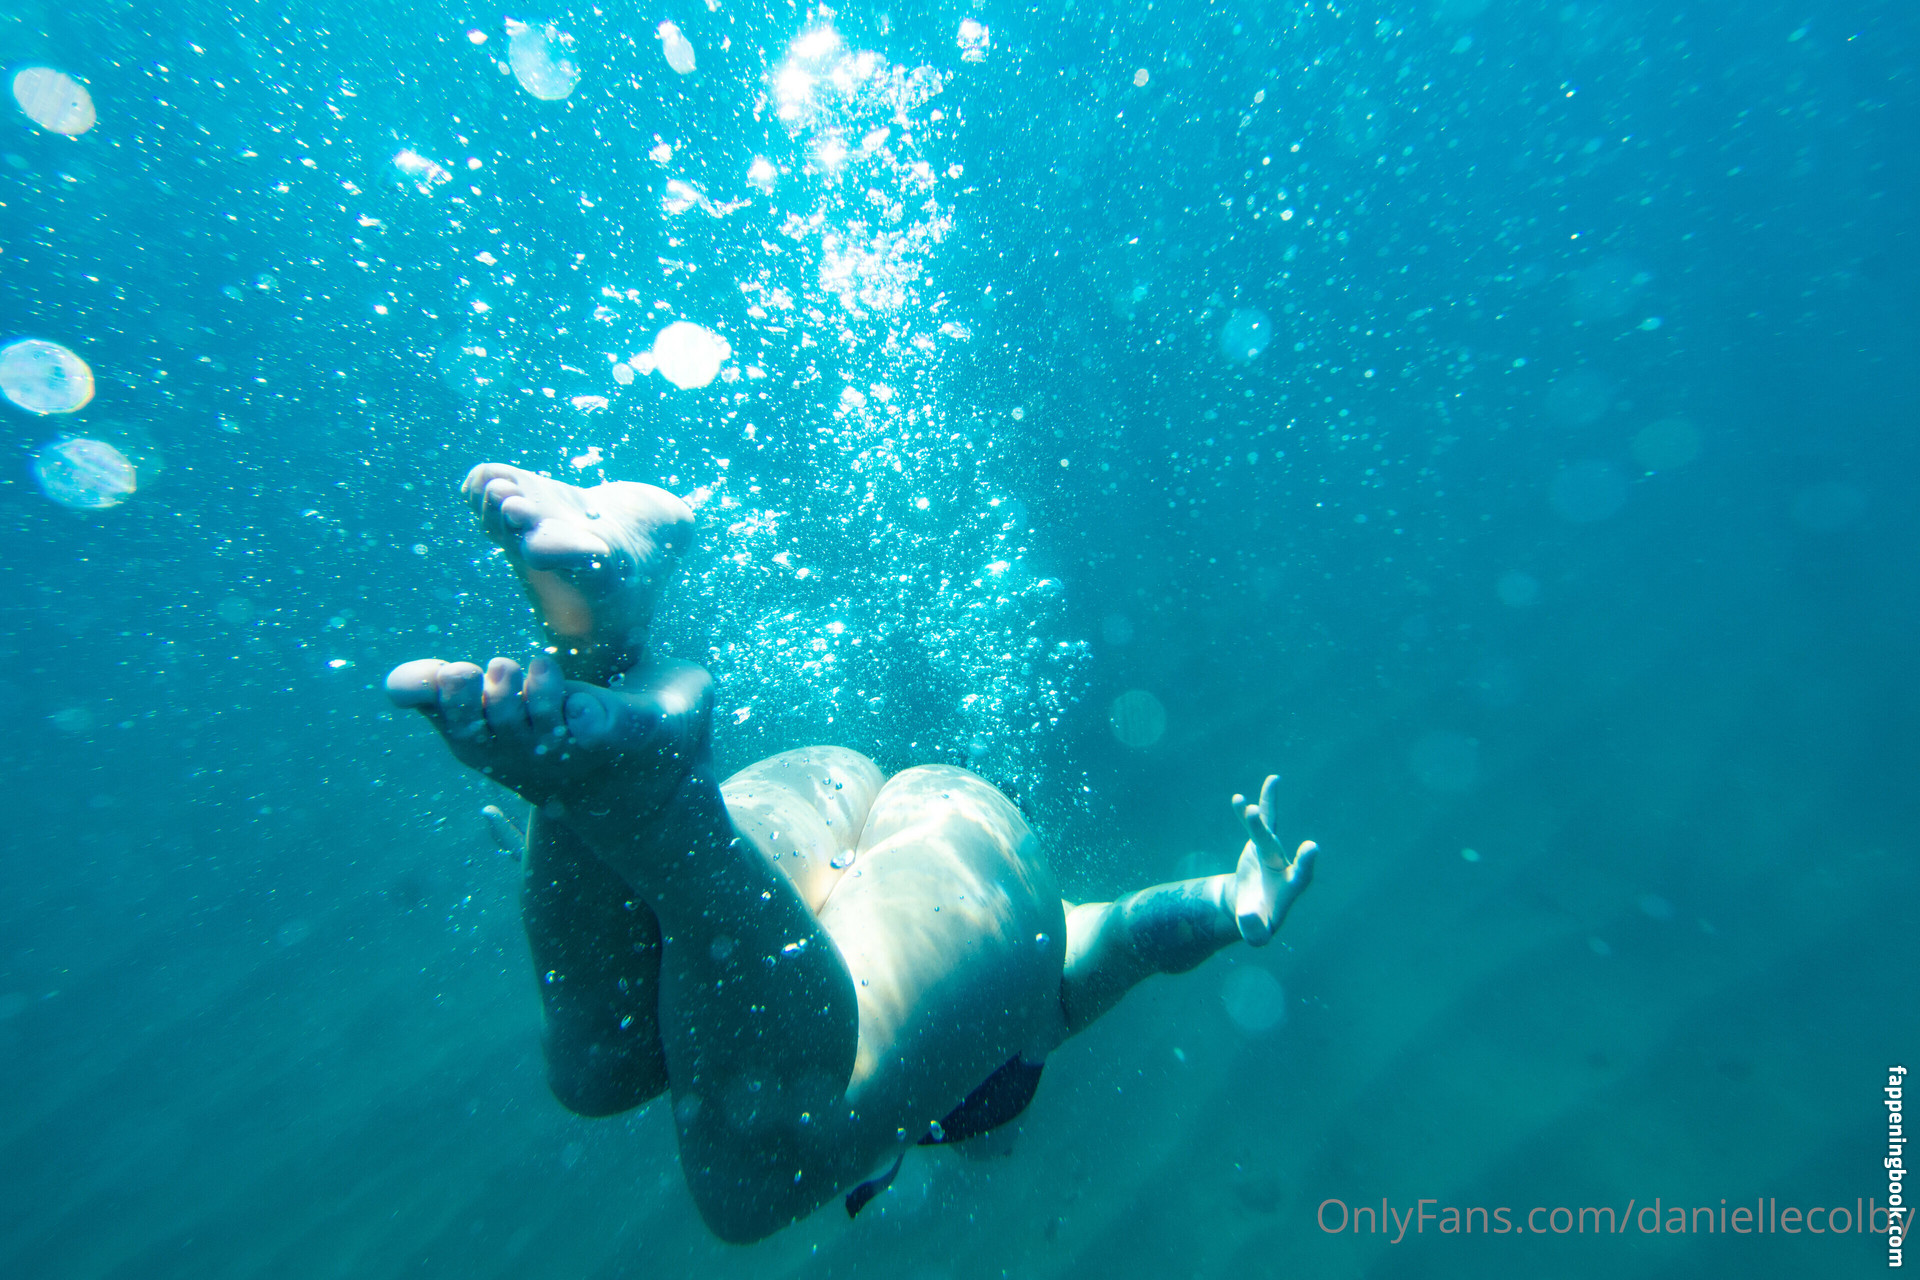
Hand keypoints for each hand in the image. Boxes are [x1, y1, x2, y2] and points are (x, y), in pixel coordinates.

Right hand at [1230, 774, 1317, 946]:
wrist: (1251, 906)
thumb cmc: (1260, 922)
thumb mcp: (1257, 934)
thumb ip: (1255, 931)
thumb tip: (1248, 917)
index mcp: (1291, 886)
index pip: (1301, 873)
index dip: (1305, 862)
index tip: (1310, 847)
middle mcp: (1283, 864)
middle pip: (1272, 846)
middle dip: (1262, 832)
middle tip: (1255, 815)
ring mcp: (1272, 850)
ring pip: (1264, 832)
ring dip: (1255, 819)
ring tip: (1247, 807)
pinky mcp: (1261, 841)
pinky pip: (1262, 821)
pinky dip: (1258, 805)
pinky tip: (1262, 787)